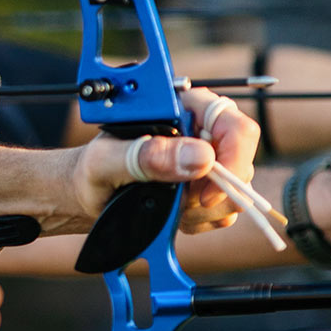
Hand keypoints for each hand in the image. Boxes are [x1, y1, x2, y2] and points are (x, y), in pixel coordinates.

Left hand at [69, 87, 260, 233]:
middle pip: (242, 166)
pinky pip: (224, 213)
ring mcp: (209, 163)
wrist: (88, 195)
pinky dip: (199, 221)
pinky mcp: (209, 190)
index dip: (232, 162)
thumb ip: (147, 155)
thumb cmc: (91, 169)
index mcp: (185, 109)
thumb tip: (200, 157)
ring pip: (235, 195)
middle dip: (209, 194)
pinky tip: (171, 213)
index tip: (203, 195)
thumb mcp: (107, 160)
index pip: (236, 128)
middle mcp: (204, 133)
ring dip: (200, 211)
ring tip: (163, 205)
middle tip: (173, 202)